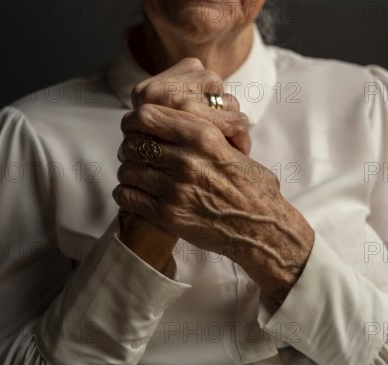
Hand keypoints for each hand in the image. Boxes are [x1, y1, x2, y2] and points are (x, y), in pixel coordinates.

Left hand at [117, 58, 251, 272]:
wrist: (261, 226)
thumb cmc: (252, 187)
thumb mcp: (232, 147)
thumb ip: (201, 132)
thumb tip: (172, 119)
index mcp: (203, 135)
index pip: (147, 115)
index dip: (134, 120)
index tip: (134, 127)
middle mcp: (186, 159)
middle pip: (133, 142)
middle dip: (130, 147)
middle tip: (135, 154)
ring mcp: (175, 188)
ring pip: (128, 170)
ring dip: (129, 171)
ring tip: (138, 176)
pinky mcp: (168, 214)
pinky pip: (128, 196)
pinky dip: (126, 194)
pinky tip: (136, 194)